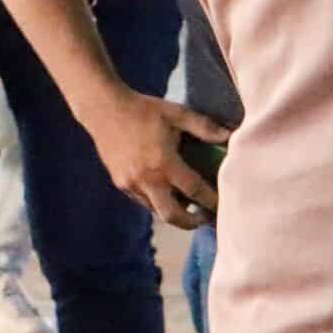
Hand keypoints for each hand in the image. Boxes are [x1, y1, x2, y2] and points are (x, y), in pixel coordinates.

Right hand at [83, 87, 230, 228]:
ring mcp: (130, 184)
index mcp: (163, 163)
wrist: (104, 109)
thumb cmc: (144, 109)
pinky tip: (168, 194)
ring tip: (190, 208)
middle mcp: (146, 179)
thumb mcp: (177, 113)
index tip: (224, 206)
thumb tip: (228, 136)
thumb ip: (204, 126)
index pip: (194, 190)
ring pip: (155, 210)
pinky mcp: (120, 184)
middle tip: (206, 218)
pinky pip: (143, 201)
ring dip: (173, 213)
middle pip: (172, 215)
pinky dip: (157, 203)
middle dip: (191, 222)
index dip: (211, 200)